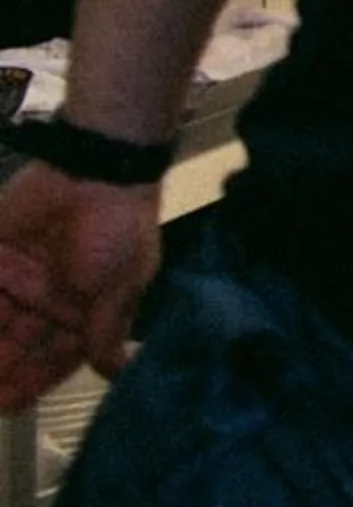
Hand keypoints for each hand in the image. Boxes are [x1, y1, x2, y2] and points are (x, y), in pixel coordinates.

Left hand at [0, 165, 159, 411]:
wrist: (97, 167)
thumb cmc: (119, 227)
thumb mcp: (121, 284)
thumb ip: (106, 329)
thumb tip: (114, 371)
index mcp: (83, 308)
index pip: (53, 357)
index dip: (30, 383)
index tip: (4, 406)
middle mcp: (47, 299)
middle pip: (16, 346)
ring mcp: (18, 277)